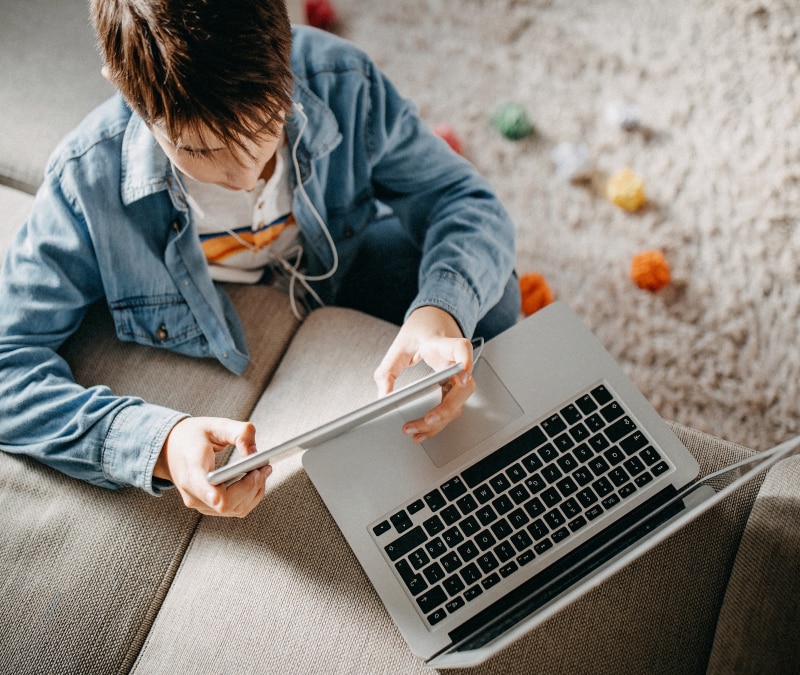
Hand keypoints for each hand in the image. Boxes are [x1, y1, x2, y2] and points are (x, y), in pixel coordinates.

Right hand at [154, 416, 270, 516]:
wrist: (170, 448)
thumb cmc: (192, 436)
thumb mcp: (215, 425)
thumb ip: (239, 433)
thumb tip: (255, 453)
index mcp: (191, 471)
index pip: (201, 490)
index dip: (214, 496)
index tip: (222, 495)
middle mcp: (193, 493)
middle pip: (227, 503)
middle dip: (252, 486)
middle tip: (265, 467)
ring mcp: (201, 503)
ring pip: (235, 509)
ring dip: (254, 492)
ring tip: (264, 471)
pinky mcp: (209, 506)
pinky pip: (234, 509)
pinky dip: (249, 496)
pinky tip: (256, 480)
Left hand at [374, 306, 475, 442]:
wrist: (432, 323)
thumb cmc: (420, 331)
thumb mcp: (399, 345)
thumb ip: (388, 370)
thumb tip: (383, 396)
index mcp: (443, 345)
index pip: (462, 349)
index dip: (466, 362)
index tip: (461, 377)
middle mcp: (455, 362)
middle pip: (463, 388)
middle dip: (446, 408)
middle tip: (428, 419)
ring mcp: (457, 376)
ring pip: (458, 403)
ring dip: (439, 421)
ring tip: (414, 430)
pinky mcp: (452, 387)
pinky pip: (450, 408)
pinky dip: (438, 423)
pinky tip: (422, 432)